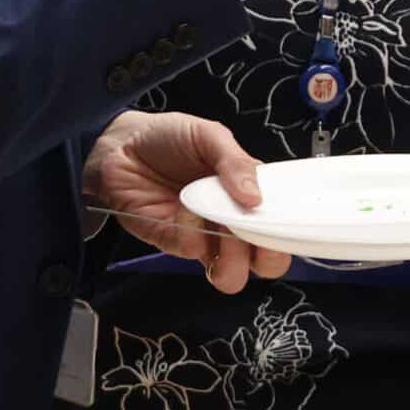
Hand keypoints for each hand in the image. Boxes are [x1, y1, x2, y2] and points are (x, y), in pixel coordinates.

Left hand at [82, 110, 290, 291]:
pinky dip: (191, 228)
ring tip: (223, 230)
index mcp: (249, 193)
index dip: (289, 231)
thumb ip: (236, 162)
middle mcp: (231, 221)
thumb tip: (256, 196)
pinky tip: (183, 204)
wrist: (120, 145)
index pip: (281, 223)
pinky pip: (192, 249)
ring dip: (233, 259)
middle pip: (263, 260)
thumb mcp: (208, 136)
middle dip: (268, 257)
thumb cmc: (169, 137)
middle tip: (260, 237)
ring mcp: (204, 236)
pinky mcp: (174, 244)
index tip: (289, 225)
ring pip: (232, 273)